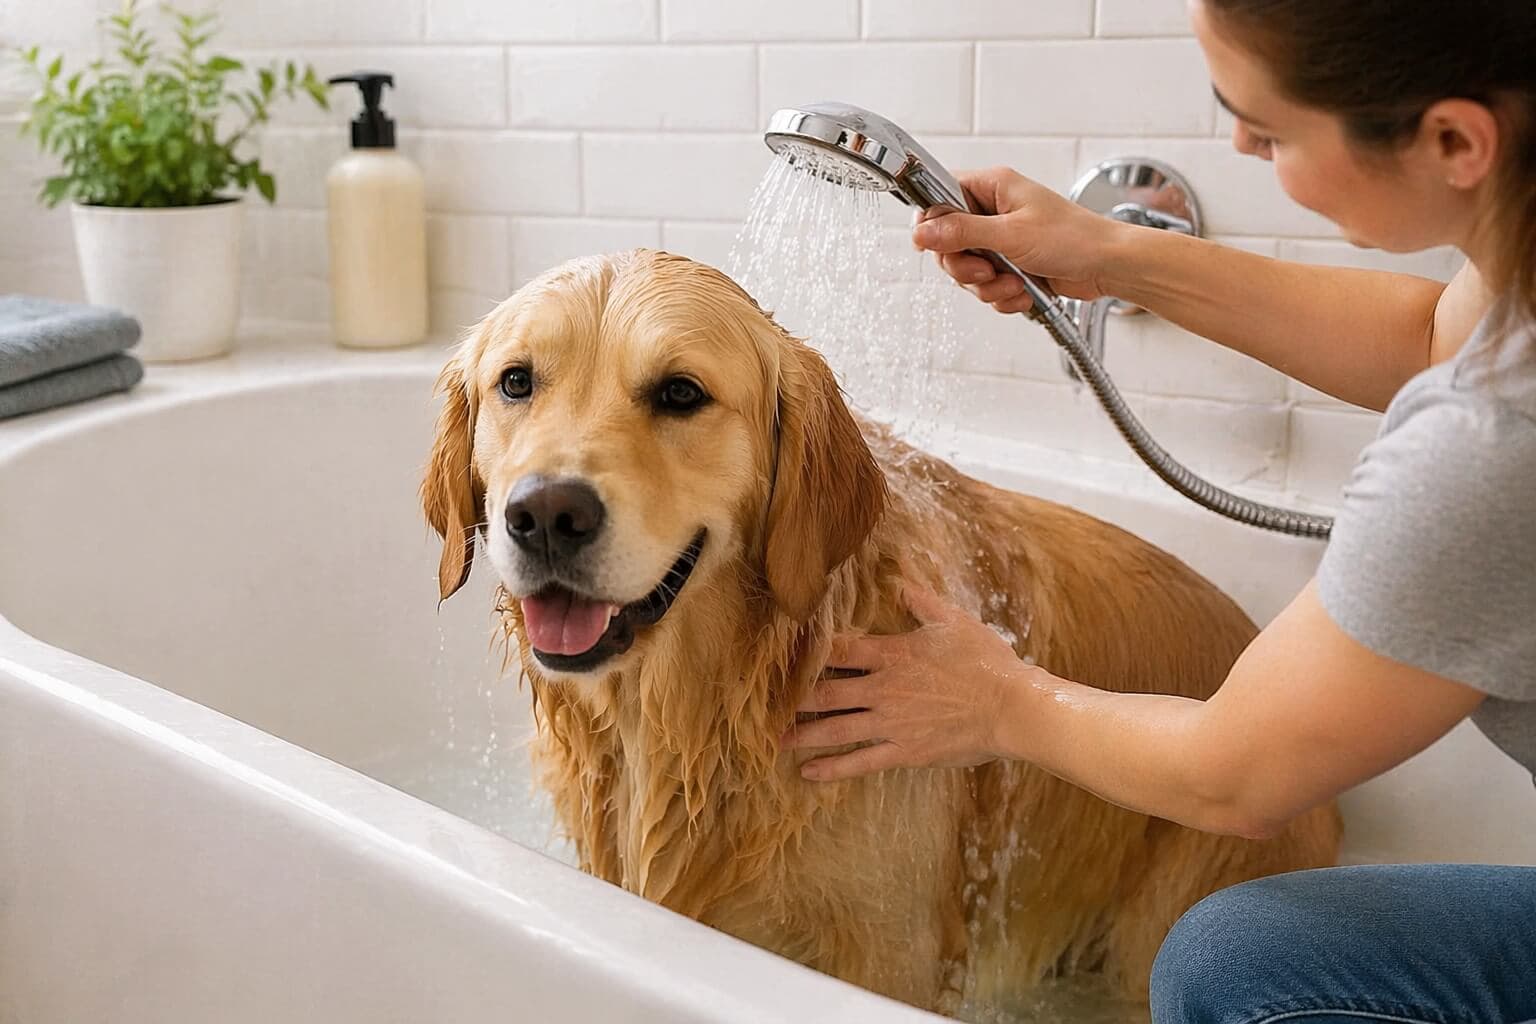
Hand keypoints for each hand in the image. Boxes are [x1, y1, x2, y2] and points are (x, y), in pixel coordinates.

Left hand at [781, 583, 1030, 781]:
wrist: (1011, 707)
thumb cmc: (987, 662)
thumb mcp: (954, 622)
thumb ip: (922, 603)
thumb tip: (901, 583)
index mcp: (893, 654)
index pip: (841, 649)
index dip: (811, 651)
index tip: (786, 655)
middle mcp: (884, 688)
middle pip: (827, 691)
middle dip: (795, 698)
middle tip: (767, 703)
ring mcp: (891, 722)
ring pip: (835, 728)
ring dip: (803, 735)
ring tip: (777, 741)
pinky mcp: (904, 751)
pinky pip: (860, 762)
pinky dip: (832, 769)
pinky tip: (808, 773)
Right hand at [912, 166, 1121, 313]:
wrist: (1108, 266)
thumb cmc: (1074, 238)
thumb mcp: (1011, 234)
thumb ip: (962, 232)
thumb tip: (923, 231)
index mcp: (992, 187)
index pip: (940, 198)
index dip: (933, 225)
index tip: (935, 247)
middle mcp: (992, 211)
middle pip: (948, 243)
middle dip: (965, 267)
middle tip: (985, 270)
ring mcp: (1000, 240)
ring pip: (966, 270)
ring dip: (986, 286)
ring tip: (1013, 283)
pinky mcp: (1008, 265)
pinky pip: (985, 285)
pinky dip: (1001, 295)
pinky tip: (1022, 292)